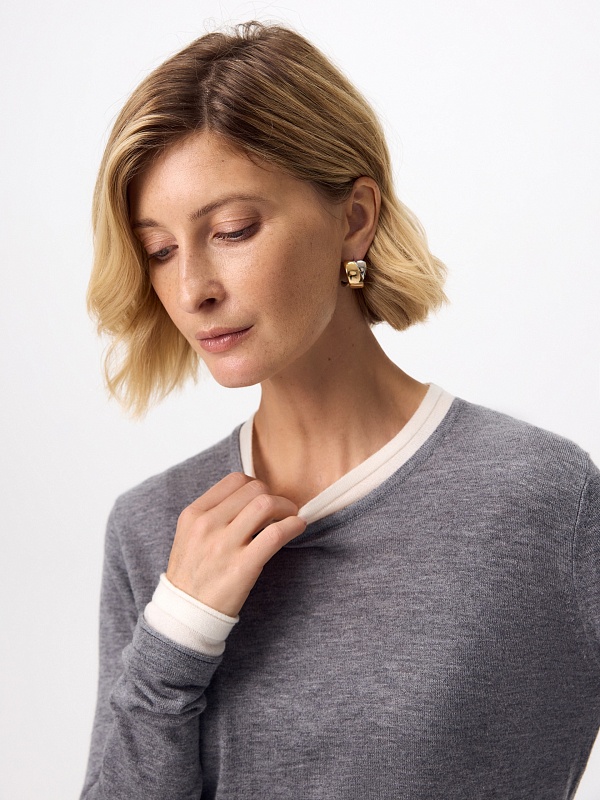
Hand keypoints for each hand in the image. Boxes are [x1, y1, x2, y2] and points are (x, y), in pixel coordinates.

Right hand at [166, 472, 306, 616]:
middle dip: (274, 495)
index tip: (263, 498)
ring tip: (290, 516)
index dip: (255, 485)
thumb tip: (250, 496)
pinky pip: (275, 534)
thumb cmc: (193, 573)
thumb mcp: (190, 535)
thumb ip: (213, 513)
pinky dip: (293, 526)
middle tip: (282, 509)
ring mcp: (224, 545)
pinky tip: (297, 527)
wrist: (186, 613)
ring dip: (286, 507)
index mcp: (194, 514)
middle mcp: (207, 525)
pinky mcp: (242, 566)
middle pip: (254, 489)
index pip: (234, 480)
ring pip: (266, 505)